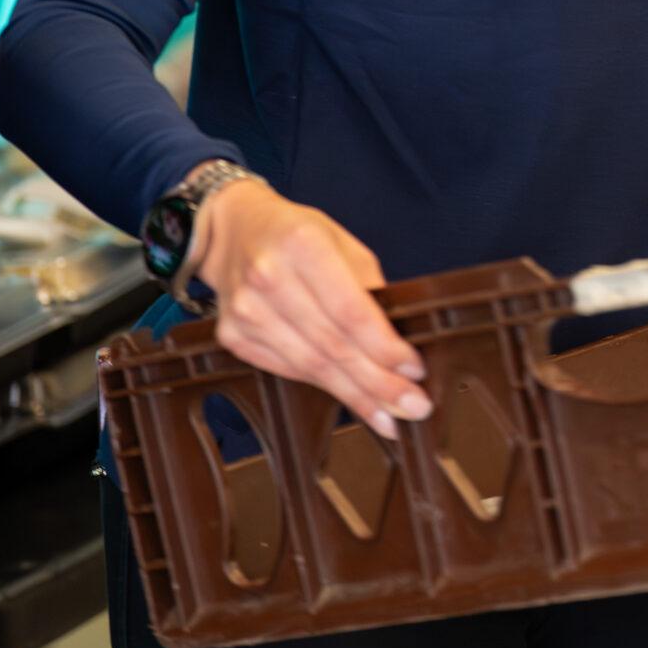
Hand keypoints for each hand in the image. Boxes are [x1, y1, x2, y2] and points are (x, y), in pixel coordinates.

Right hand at [195, 179, 430, 439]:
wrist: (233, 231)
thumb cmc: (297, 235)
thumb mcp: (341, 242)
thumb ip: (368, 286)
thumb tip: (396, 340)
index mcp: (303, 245)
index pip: (350, 311)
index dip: (384, 347)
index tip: (414, 370)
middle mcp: (269, 279)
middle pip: (333, 345)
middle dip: (378, 383)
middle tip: (414, 407)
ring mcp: (246, 311)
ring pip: (310, 366)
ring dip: (355, 396)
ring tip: (389, 417)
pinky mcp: (233, 336)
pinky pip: (287, 370)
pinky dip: (323, 388)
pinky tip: (351, 401)